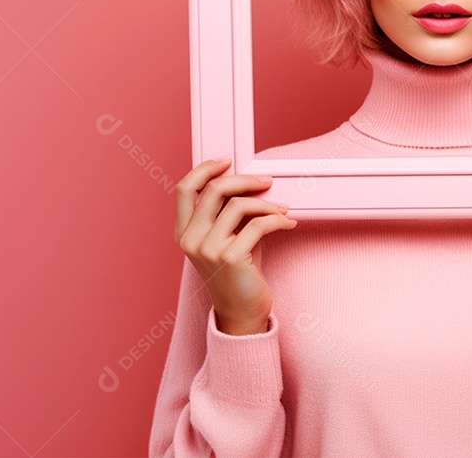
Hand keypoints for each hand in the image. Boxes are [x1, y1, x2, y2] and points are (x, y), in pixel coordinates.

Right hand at [175, 159, 297, 334]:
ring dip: (267, 203)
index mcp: (183, 232)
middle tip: (266, 181)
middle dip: (245, 180)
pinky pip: (259, 224)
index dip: (204, 169)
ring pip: (239, 205)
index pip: (184, 189)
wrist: (241, 311)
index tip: (227, 161)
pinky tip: (288, 224)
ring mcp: (207, 249)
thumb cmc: (238, 272)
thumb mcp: (226, 237)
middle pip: (215, 190)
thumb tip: (248, 181)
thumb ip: (227, 212)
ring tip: (282, 210)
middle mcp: (190, 239)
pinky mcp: (229, 258)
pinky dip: (278, 220)